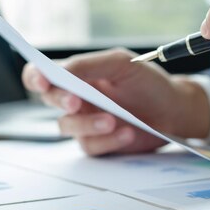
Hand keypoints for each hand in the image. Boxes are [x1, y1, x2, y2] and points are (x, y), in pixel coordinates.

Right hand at [22, 48, 209, 155]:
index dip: (35, 77)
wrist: (173, 110)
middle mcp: (76, 99)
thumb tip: (59, 71)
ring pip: (67, 126)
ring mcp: (85, 123)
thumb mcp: (121, 64)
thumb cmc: (147, 82)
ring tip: (113, 120)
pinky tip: (128, 132)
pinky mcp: (98, 144)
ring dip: (88, 123)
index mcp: (76, 75)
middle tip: (76, 102)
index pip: (41, 74)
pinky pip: (91, 145)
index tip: (43, 81)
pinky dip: (108, 140)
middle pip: (50, 100)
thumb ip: (89, 65)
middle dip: (61, 100)